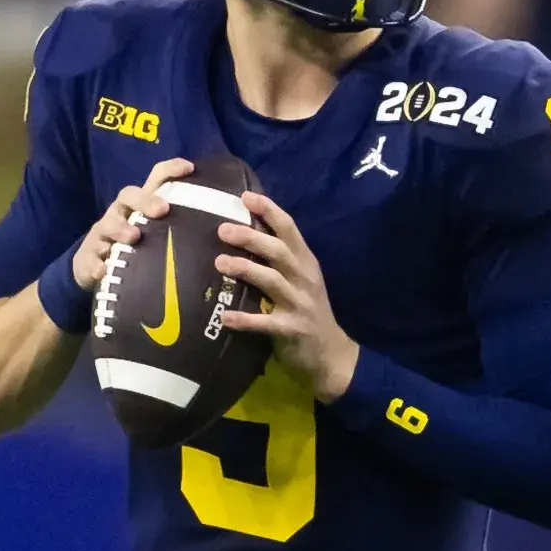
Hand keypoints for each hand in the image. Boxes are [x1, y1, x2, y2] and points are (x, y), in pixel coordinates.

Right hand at [73, 157, 193, 290]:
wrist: (93, 270)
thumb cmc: (136, 249)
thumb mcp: (157, 235)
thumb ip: (182, 228)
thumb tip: (225, 229)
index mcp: (140, 206)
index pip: (155, 179)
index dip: (170, 169)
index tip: (190, 168)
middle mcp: (120, 214)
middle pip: (128, 195)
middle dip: (145, 200)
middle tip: (162, 210)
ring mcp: (102, 236)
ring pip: (108, 225)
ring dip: (121, 229)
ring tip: (134, 237)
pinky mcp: (88, 259)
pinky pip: (91, 260)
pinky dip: (97, 265)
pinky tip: (104, 271)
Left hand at [216, 192, 358, 402]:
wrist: (331, 354)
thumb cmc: (308, 310)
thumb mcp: (301, 279)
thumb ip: (280, 259)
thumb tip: (244, 232)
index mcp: (305, 262)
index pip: (289, 228)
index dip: (268, 210)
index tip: (245, 196)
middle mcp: (304, 278)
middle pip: (279, 251)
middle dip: (251, 237)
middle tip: (222, 229)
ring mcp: (300, 304)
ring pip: (272, 281)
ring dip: (245, 269)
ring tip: (219, 263)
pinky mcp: (292, 330)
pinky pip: (266, 323)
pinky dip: (245, 320)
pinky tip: (225, 316)